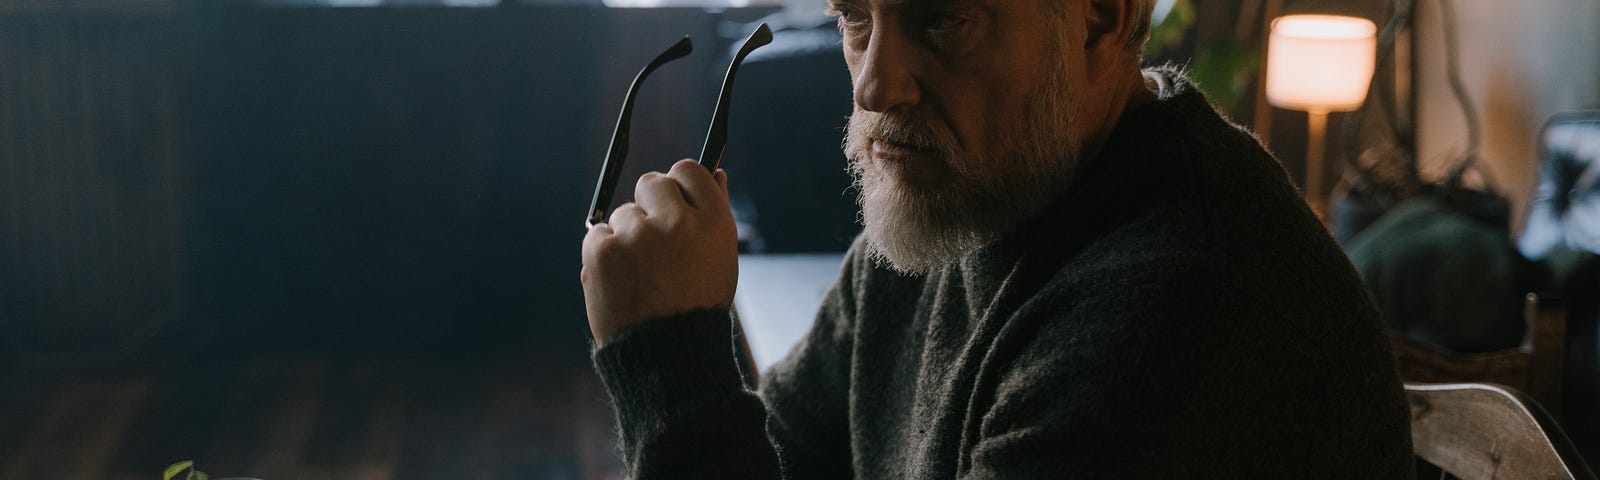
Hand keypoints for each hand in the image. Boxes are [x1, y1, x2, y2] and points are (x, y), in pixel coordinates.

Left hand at [581, 159, 738, 345]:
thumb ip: (716, 212)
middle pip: (651, 182)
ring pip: (623, 213)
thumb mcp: (720, 259)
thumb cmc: (697, 305)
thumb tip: (714, 172)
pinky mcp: (602, 251)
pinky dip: (604, 254)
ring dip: (628, 234)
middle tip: (655, 241)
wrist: (666, 357)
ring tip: (641, 274)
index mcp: (713, 222)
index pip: (689, 170)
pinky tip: (621, 280)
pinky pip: (598, 234)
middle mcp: (676, 222)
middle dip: (651, 204)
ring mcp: (636, 235)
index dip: (681, 185)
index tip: (676, 201)